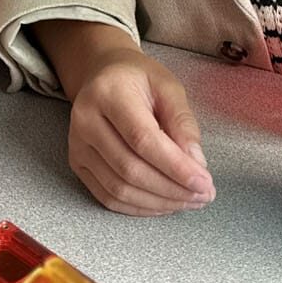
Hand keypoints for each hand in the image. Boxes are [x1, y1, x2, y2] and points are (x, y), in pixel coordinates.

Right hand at [67, 48, 213, 215]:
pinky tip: (164, 203)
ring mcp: (77, 144)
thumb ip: (183, 122)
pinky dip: (139, 207)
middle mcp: (86, 119)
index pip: (142, 139)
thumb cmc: (138, 79)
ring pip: (119, 189)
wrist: (104, 75)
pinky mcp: (77, 163)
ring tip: (188, 200)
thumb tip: (196, 164)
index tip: (204, 182)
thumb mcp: (168, 86)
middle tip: (203, 195)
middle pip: (130, 169)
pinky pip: (108, 197)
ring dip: (159, 202)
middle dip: (172, 189)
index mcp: (109, 92)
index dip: (175, 166)